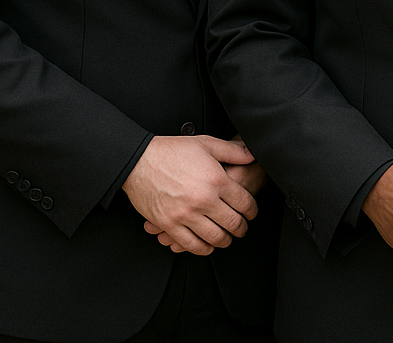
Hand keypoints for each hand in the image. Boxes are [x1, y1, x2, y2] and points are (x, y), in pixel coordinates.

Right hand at [125, 135, 258, 255]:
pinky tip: (206, 245)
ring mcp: (185, 214)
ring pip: (214, 238)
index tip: (252, 213)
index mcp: (216, 179)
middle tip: (242, 228)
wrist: (140, 161)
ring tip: (226, 237)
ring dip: (224, 241)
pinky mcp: (169, 224)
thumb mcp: (207, 144)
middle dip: (241, 228)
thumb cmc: (172, 151)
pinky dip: (202, 248)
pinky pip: (190, 245)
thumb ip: (234, 151)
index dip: (252, 211)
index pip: (244, 203)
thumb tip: (252, 154)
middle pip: (232, 223)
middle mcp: (203, 199)